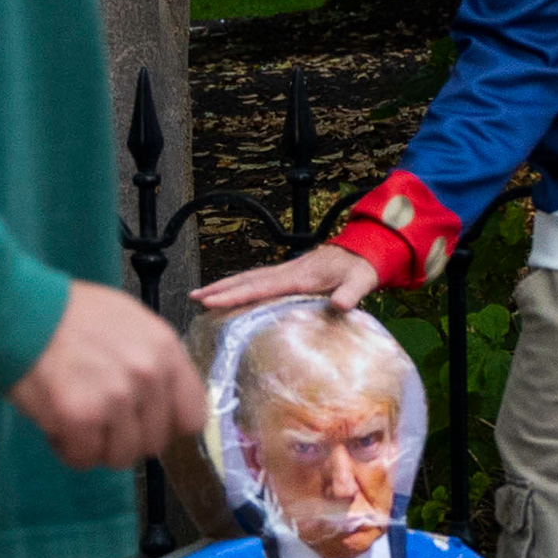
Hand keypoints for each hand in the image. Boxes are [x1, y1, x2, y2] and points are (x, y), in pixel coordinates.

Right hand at [11, 281, 210, 469]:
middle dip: (126, 436)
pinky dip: (68, 449)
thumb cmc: (70, 313)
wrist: (19, 308)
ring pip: (121, 456)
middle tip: (99, 418)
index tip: (145, 422)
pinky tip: (57, 424)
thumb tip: (164, 405)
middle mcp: (148, 376)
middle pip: (154, 442)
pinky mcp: (80, 417)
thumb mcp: (130, 322)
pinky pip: (84, 458)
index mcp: (166, 350)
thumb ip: (155, 361)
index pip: (193, 416)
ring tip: (76, 418)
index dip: (167, 425)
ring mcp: (115, 398)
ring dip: (97, 445)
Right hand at [192, 243, 380, 315]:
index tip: (211, 301)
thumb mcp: (361, 281)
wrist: (364, 251)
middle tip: (193, 298)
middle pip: (246, 280)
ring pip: (248, 278)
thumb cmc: (360, 269)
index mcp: (299, 276)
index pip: (260, 286)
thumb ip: (351, 294)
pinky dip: (239, 286)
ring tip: (200, 296)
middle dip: (219, 289)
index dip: (235, 295)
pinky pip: (257, 280)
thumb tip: (340, 306)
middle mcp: (287, 271)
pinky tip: (229, 294)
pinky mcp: (288, 274)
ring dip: (224, 286)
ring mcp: (286, 271)